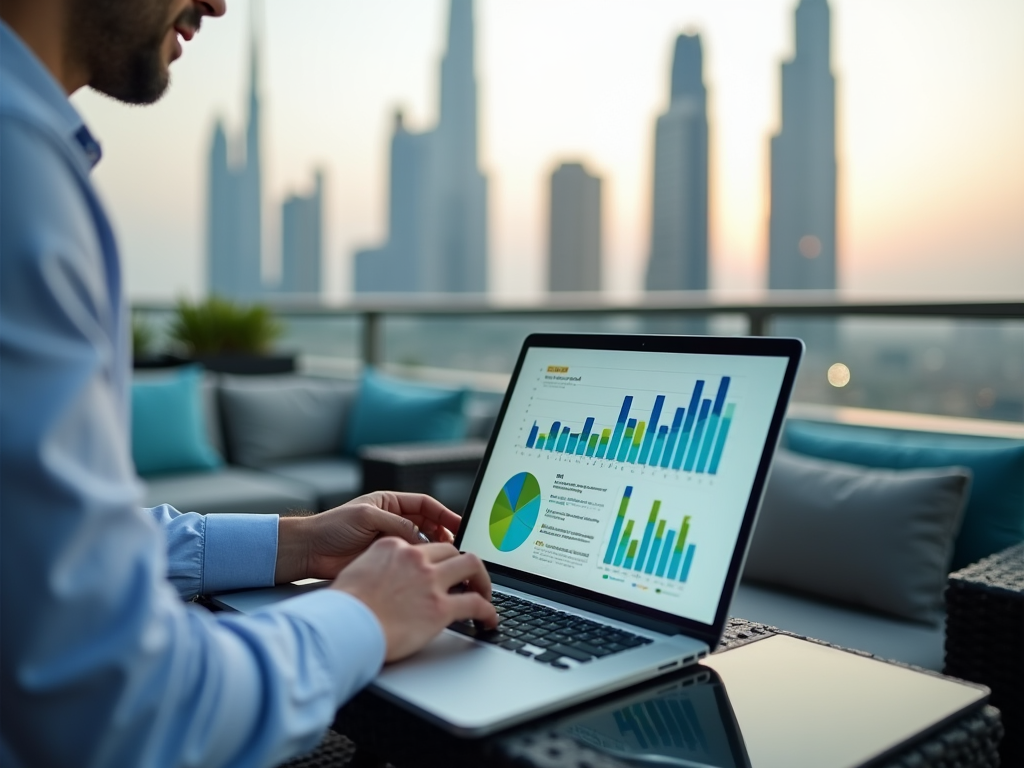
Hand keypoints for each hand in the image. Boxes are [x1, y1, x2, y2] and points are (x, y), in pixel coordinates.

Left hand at [274, 492, 460, 582]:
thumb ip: (397, 524)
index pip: (425, 505)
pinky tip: (425, 570)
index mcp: (389, 503)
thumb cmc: (331, 527)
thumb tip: (421, 538)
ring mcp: (390, 541)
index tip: (460, 524)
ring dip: (433, 551)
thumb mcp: (367, 517)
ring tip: (444, 559)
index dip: (444, 513)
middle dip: (443, 533)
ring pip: (421, 544)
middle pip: (428, 524)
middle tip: (455, 546)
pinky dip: (419, 565)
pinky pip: (409, 562)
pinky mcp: (385, 561)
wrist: (309, 551)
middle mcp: (392, 521)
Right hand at [332, 538, 497, 660]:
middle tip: (469, 580)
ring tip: (484, 594)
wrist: (341, 628)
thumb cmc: (342, 609)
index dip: (439, 558)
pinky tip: (489, 619)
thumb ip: (378, 570)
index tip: (444, 569)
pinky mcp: (439, 607)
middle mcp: (414, 558)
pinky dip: (488, 611)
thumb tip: (385, 581)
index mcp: (393, 547)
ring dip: (482, 580)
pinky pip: (476, 603)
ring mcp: (429, 580)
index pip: (426, 546)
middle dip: (464, 564)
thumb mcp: (357, 574)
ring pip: (472, 565)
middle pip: (453, 550)